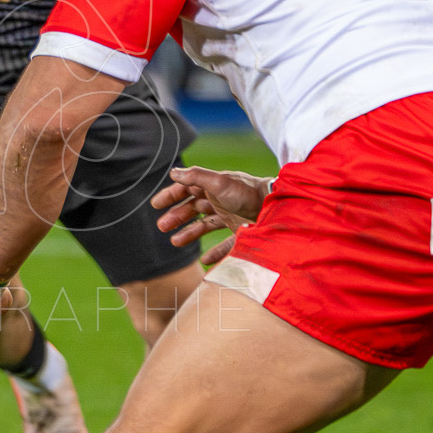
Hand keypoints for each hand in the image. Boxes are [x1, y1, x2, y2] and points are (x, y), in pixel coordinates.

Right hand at [151, 165, 270, 267]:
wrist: (277, 208)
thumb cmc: (247, 192)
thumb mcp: (220, 182)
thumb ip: (196, 177)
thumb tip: (173, 172)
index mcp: (214, 187)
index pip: (187, 189)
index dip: (171, 195)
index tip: (155, 204)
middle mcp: (221, 201)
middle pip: (193, 208)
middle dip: (176, 216)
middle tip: (162, 227)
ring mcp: (231, 217)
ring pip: (205, 226)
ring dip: (188, 233)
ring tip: (175, 242)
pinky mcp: (241, 233)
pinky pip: (224, 245)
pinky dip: (214, 253)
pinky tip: (204, 260)